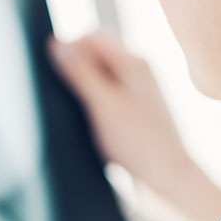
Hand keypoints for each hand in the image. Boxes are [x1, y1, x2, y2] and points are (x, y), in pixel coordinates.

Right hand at [47, 30, 189, 198]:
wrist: (168, 184)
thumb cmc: (139, 145)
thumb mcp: (103, 106)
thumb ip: (80, 73)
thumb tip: (56, 43)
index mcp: (134, 63)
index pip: (92, 36)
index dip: (68, 48)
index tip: (52, 73)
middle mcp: (136, 73)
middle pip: (94, 53)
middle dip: (73, 66)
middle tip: (60, 92)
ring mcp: (134, 93)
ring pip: (97, 76)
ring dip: (79, 87)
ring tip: (74, 110)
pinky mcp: (130, 113)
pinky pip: (102, 96)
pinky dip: (88, 103)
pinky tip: (84, 123)